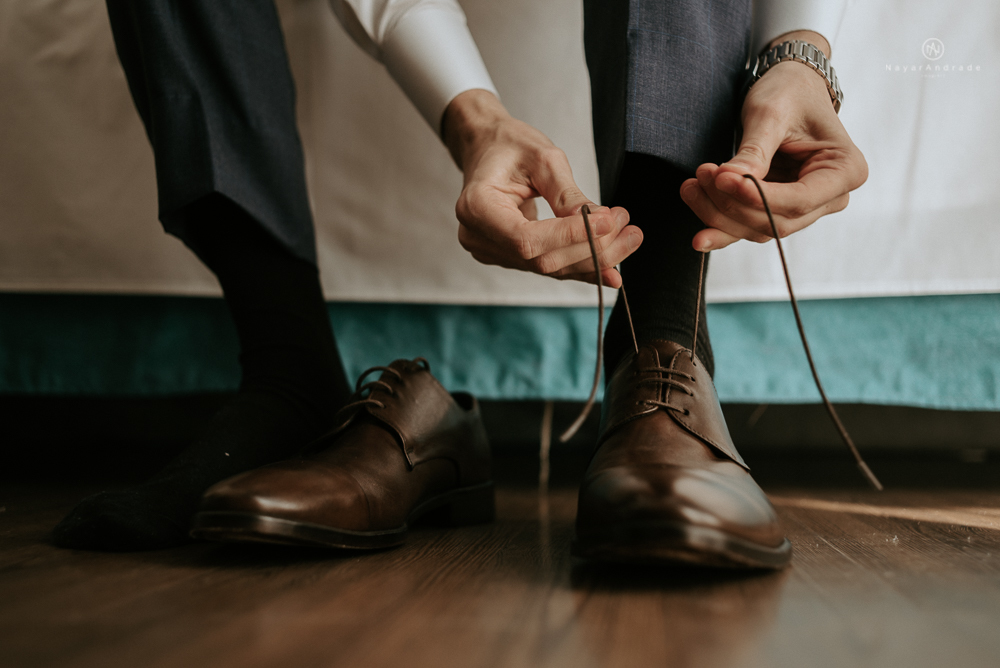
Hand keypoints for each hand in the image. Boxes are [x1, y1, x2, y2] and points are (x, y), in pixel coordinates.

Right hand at [442, 90, 641, 287]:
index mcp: (476, 207)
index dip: (570, 236)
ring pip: (549, 267)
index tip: (608, 222)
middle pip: (541, 260)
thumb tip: (599, 223)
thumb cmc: (509, 145)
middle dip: (591, 248)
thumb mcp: (542, 157)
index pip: (527, 238)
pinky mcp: (509, 256)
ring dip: (593, 258)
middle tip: (627, 228)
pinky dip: (582, 264)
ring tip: (628, 237)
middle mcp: (478, 236)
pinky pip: (548, 265)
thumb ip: (568, 194)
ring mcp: (492, 250)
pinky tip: (612, 267)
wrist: (488, 149)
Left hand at [680, 31, 867, 251]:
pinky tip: (696, 220)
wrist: (789, 87)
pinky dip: (719, 221)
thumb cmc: (789, 93)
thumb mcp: (771, 115)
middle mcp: (831, 197)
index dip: (757, 197)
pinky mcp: (779, 208)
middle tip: (701, 177)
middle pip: (776, 221)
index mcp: (845, 171)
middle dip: (732, 205)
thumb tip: (728, 181)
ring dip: (719, 213)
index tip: (722, 180)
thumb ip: (754, 152)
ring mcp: (805, 207)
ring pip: (757, 228)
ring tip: (691, 186)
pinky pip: (748, 224)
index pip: (799, 200)